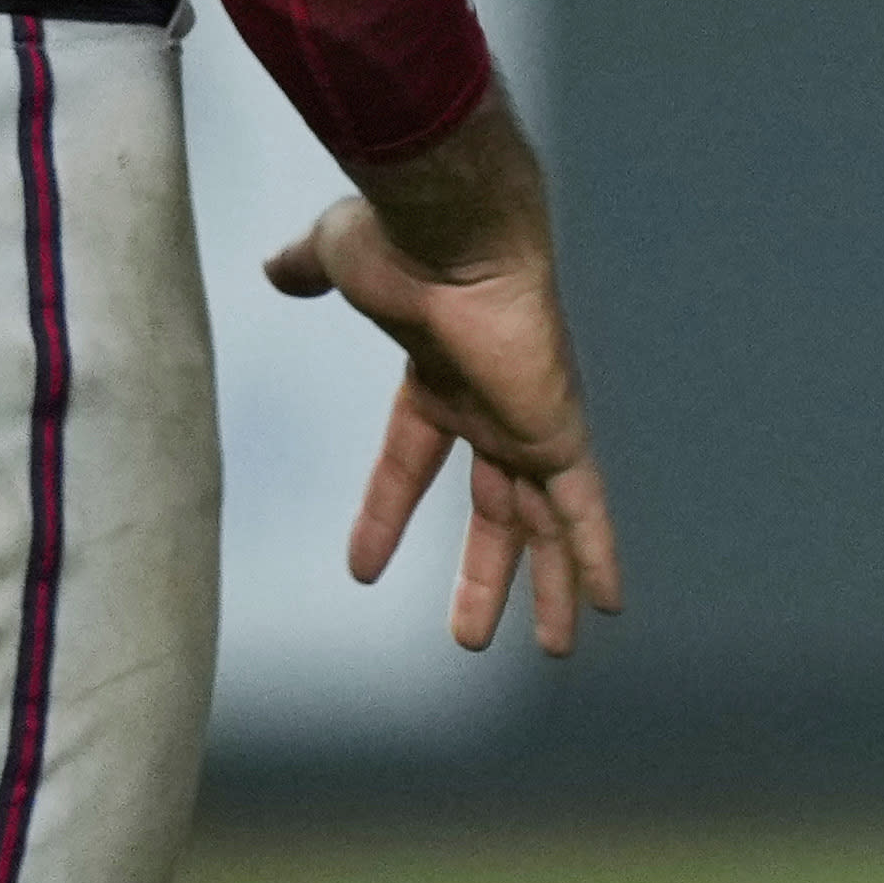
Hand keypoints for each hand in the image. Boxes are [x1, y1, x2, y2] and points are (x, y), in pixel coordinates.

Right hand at [262, 98, 621, 655]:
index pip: (410, 461)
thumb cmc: (398, 241)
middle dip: (486, 572)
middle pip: (493, 512)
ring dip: (548, 585)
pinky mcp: (556, 434)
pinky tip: (607, 603)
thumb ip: (312, 269)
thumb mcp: (336, 258)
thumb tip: (276, 267)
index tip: (364, 566)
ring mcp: (526, 425)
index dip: (387, 512)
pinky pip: (584, 508)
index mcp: (438, 379)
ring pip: (543, 523)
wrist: (453, 232)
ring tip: (553, 650)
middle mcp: (488, 409)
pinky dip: (595, 554)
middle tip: (469, 635)